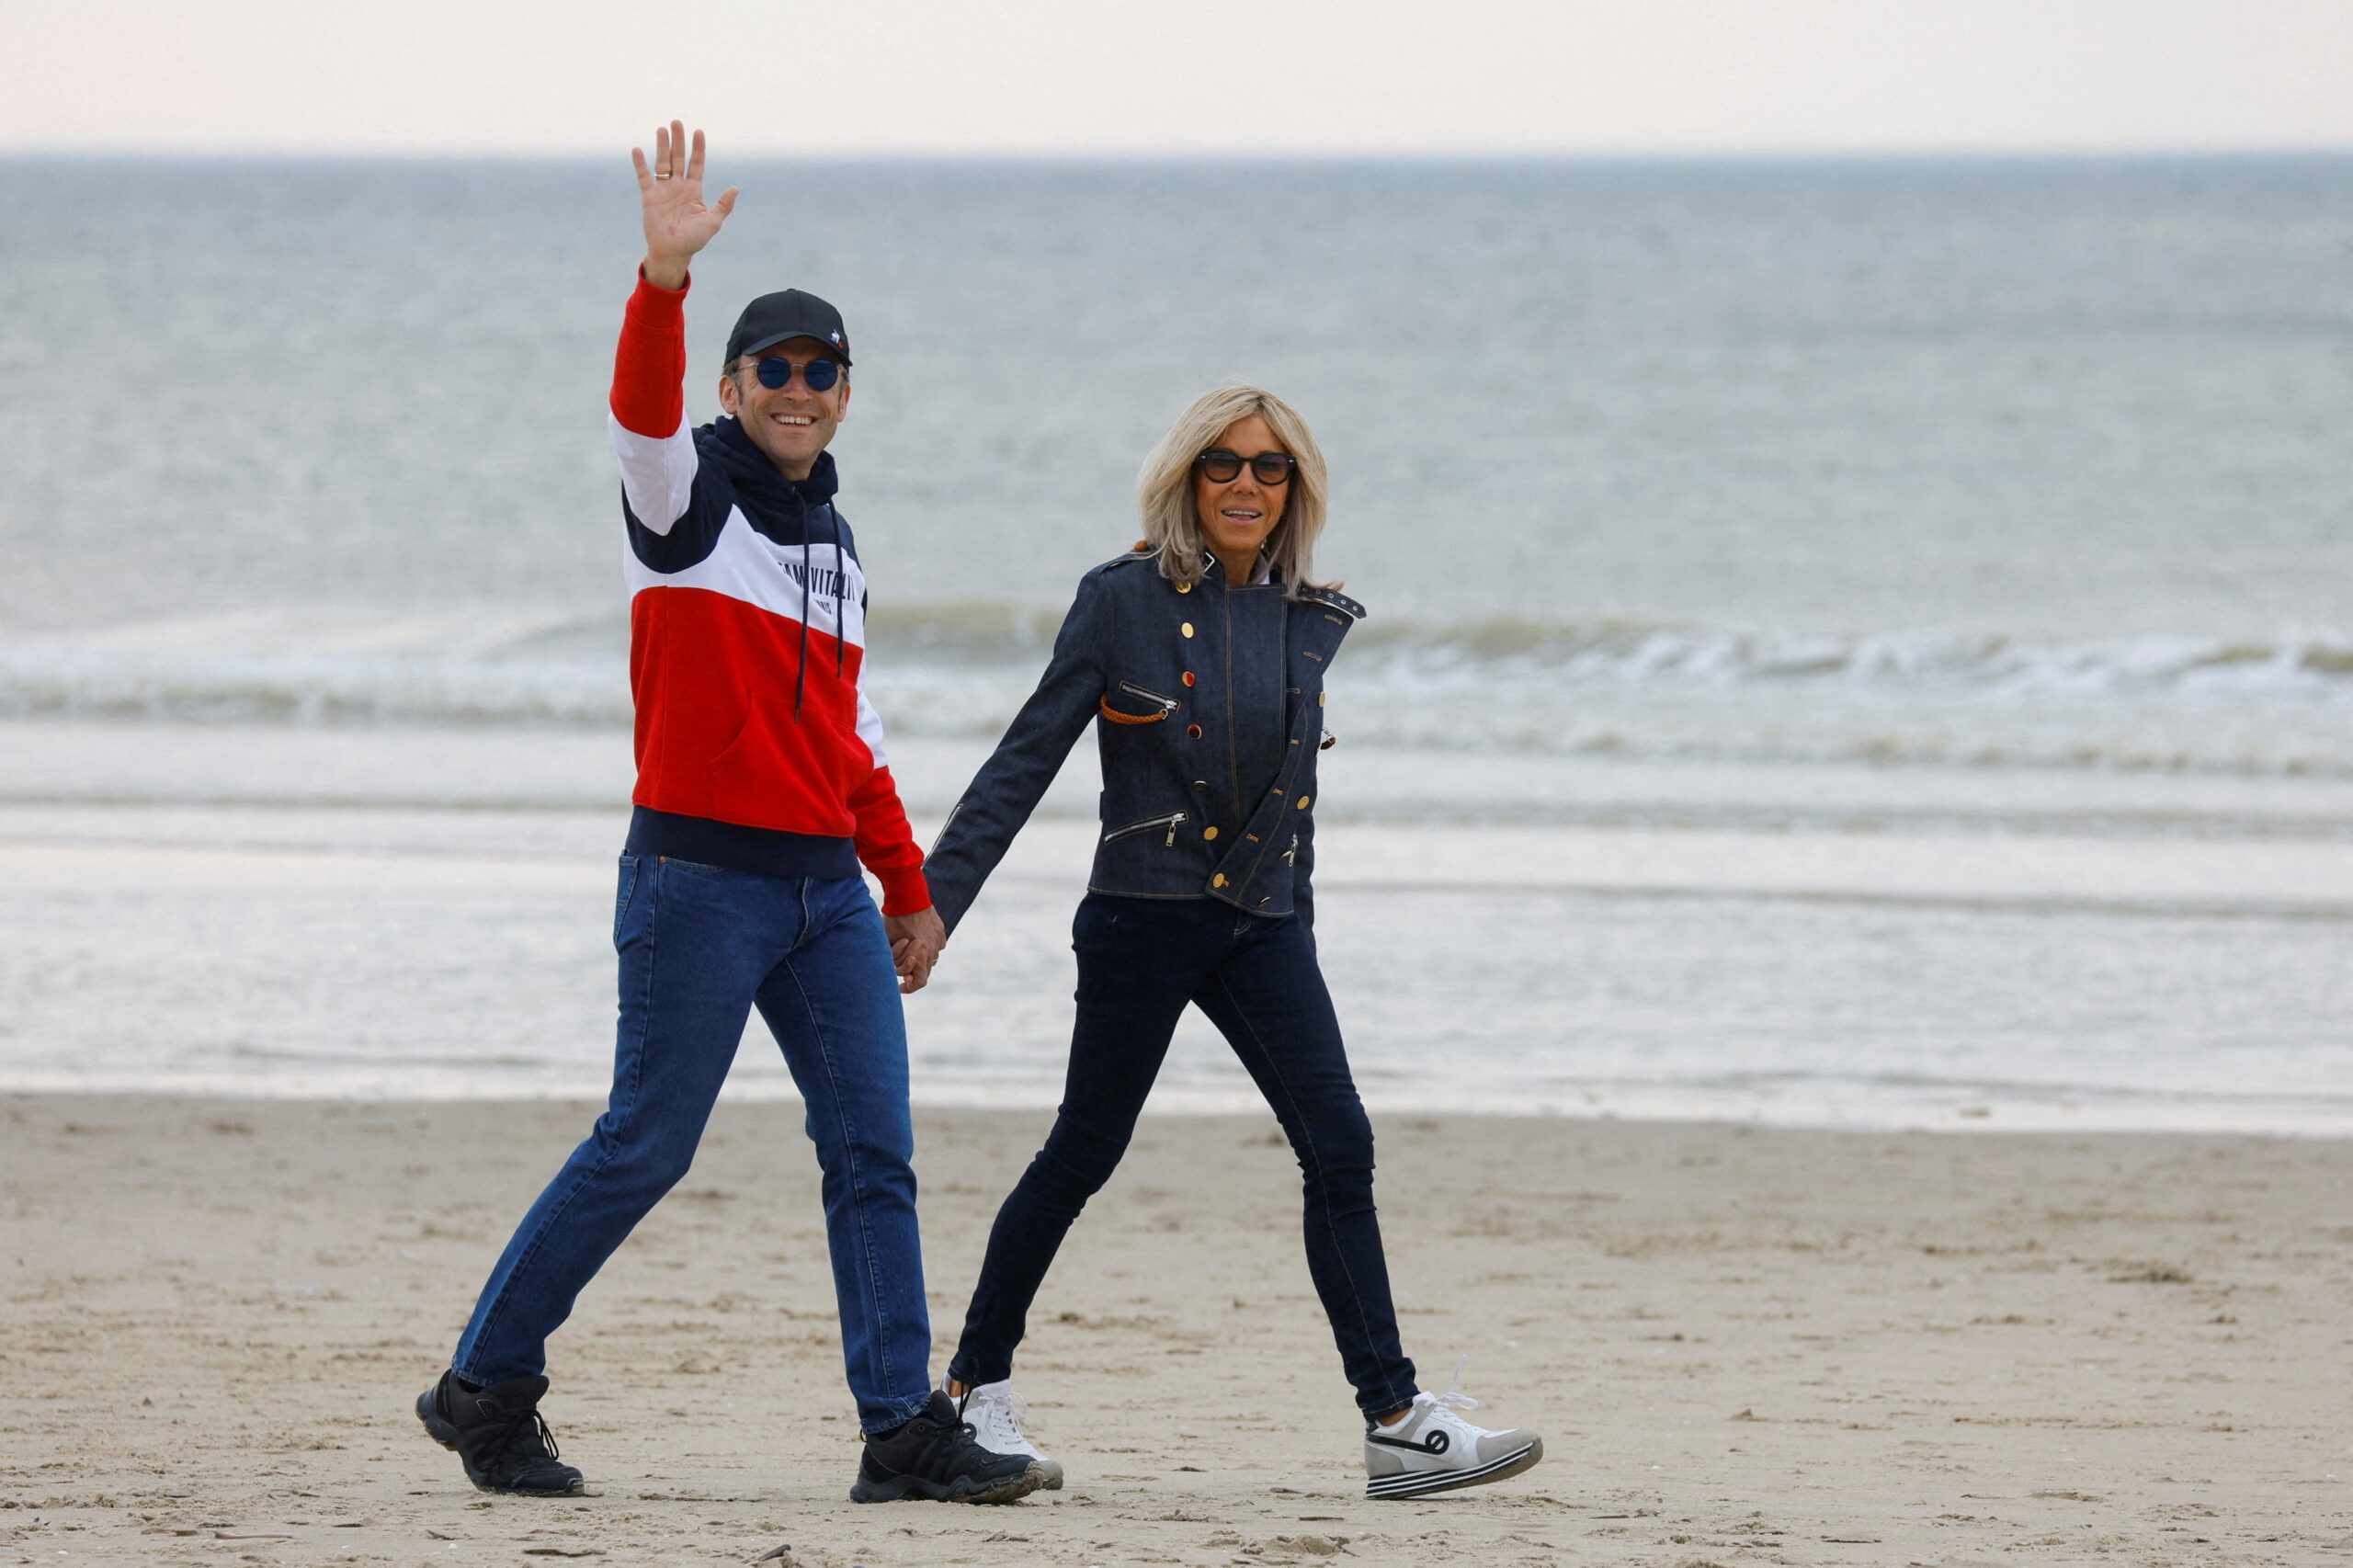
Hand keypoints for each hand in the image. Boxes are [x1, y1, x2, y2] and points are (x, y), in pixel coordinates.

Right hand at [633, 120, 737, 289]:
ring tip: (662, 129)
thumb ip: (723, 205)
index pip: (696, 164)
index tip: (699, 132)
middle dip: (678, 140)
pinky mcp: (649, 197)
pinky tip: (637, 150)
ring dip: (662, 146)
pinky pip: (644, 177)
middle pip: (679, 158)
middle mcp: (678, 186)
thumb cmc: (694, 240)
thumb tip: (735, 188)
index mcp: (694, 190)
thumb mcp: (712, 223)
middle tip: (677, 122)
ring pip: (662, 162)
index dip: (698, 148)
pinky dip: (640, 164)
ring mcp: (663, 190)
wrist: (673, 253)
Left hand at [884, 906, 946, 994]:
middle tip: (903, 965)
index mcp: (919, 956)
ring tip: (910, 948)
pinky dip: (929, 945)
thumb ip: (896, 961)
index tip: (901, 986)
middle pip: (925, 971)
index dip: (910, 987)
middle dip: (913, 970)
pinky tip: (919, 937)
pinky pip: (937, 945)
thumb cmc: (893, 921)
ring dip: (922, 957)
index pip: (920, 982)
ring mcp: (938, 941)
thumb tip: (901, 973)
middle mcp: (932, 951)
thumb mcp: (888, 944)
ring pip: (932, 958)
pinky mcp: (940, 931)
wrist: (907, 897)